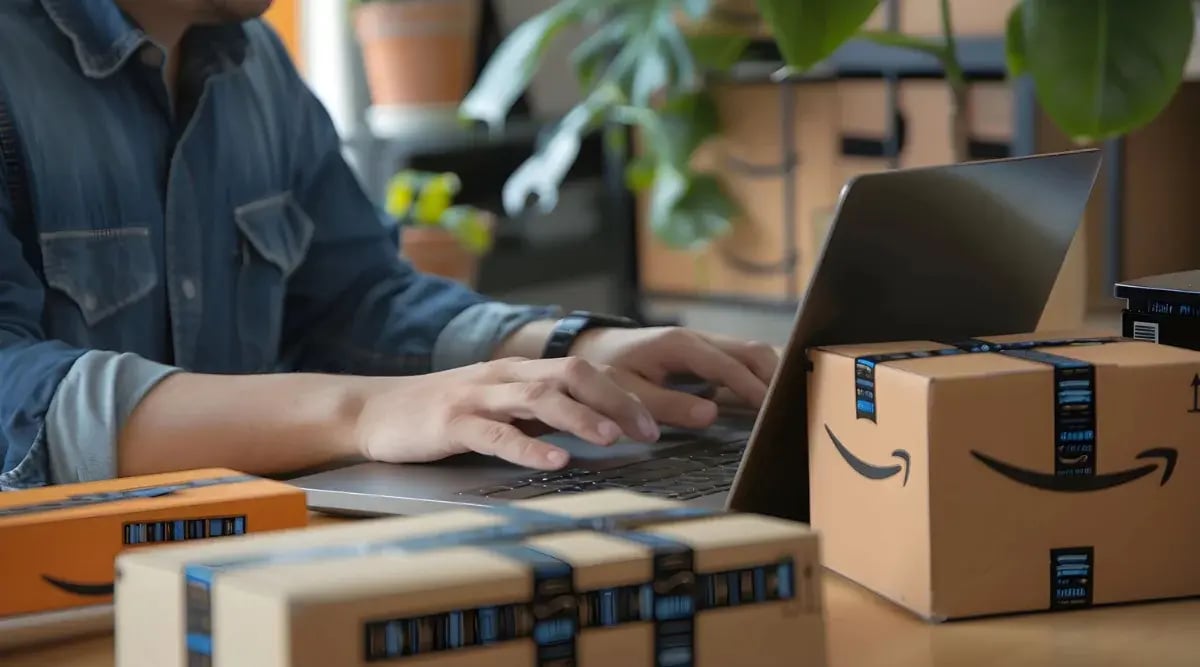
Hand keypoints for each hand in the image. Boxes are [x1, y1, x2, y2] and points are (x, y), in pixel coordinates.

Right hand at [353, 356, 659, 469]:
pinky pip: (496, 434)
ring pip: (538, 398)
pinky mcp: (452, 423)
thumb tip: (595, 424)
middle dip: (615, 401)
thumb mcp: (499, 405)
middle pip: (571, 375)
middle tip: (648, 431)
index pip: (583, 372)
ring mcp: (478, 397)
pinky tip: (554, 460)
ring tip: (612, 439)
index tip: (655, 422)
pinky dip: (528, 447)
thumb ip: (540, 411)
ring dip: (580, 418)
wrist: (375, 411)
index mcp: (520, 371)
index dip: (622, 394)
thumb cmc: (443, 413)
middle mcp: (505, 377)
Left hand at [570, 327, 778, 429]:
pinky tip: (765, 403)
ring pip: (751, 354)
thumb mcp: (628, 389)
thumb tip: (710, 415)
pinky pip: (740, 363)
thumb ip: (667, 404)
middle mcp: (698, 339)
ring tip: (786, 408)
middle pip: (752, 352)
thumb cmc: (606, 369)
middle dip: (775, 379)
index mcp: (681, 345)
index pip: (730, 365)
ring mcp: (704, 344)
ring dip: (770, 378)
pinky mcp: (705, 355)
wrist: (592, 349)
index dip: (754, 389)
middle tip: (790, 411)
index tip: (774, 412)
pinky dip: (757, 379)